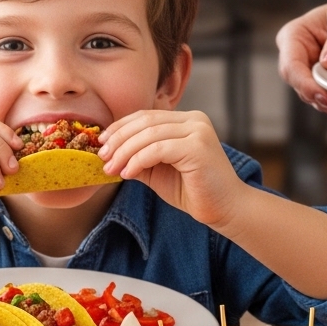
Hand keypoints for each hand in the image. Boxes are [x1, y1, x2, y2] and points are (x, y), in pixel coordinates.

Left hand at [97, 110, 242, 228]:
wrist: (224, 209)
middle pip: (145, 121)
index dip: (120, 128)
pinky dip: (138, 161)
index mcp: (185, 121)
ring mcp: (198, 130)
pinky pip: (158, 149)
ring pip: (149, 134)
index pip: (145, 116)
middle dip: (118, 140)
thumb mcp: (158, 171)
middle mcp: (194, 119)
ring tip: (110, 169)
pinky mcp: (198, 146)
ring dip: (124, 152)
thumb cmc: (193, 191)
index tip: (101, 144)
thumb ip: (138, 158)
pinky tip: (127, 174)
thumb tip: (108, 155)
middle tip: (102, 157)